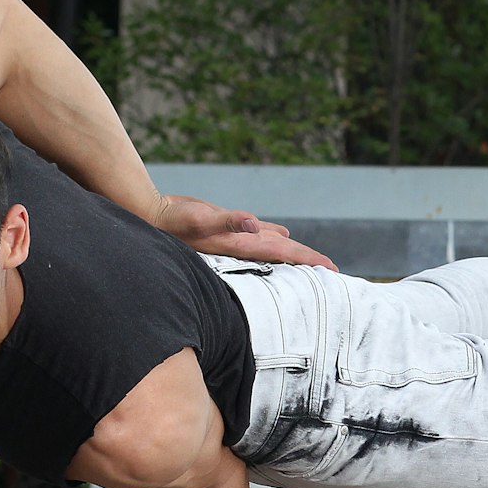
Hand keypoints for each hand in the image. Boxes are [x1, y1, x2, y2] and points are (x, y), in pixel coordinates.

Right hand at [151, 195, 337, 270]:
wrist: (153, 218)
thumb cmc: (176, 222)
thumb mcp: (201, 219)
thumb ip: (229, 221)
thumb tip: (255, 223)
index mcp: (242, 246)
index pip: (283, 255)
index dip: (307, 260)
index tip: (331, 269)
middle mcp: (243, 245)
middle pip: (283, 254)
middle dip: (307, 260)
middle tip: (333, 269)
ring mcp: (236, 237)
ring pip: (272, 245)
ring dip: (292, 251)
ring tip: (313, 260)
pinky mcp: (228, 226)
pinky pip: (256, 232)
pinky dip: (272, 234)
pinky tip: (283, 235)